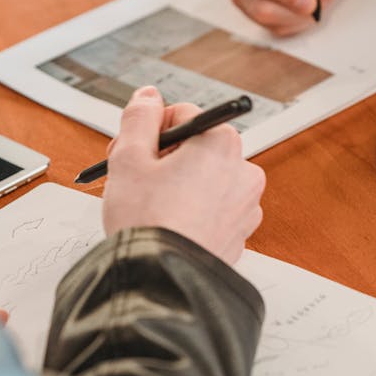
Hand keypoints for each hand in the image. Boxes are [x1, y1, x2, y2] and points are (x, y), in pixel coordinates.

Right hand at [103, 87, 264, 264]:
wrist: (162, 279)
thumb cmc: (147, 221)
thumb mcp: (128, 157)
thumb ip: (139, 118)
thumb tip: (148, 96)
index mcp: (222, 144)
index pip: (183, 115)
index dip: (151, 131)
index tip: (133, 152)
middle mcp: (243, 171)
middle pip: (197, 146)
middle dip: (165, 157)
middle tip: (136, 178)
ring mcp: (246, 205)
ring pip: (206, 178)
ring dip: (180, 183)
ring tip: (151, 206)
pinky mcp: (240, 233)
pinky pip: (214, 209)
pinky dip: (194, 211)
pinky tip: (170, 224)